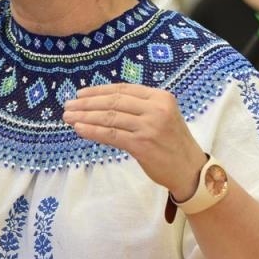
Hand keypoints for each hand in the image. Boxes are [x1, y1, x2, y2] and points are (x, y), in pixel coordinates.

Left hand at [61, 83, 206, 199]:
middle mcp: (156, 109)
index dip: (99, 91)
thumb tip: (102, 104)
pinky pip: (111, 135)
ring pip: (110, 117)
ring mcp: (149, 127)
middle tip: (68, 105)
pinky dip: (92, 131)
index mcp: (160, 97)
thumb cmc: (172, 143)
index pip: (123, 89)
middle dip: (87, 103)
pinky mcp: (142, 145)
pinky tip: (79, 129)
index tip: (80, 94)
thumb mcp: (162, 116)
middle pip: (114, 101)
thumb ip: (140, 108)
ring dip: (85, 117)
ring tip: (68, 117)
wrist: (189, 169)